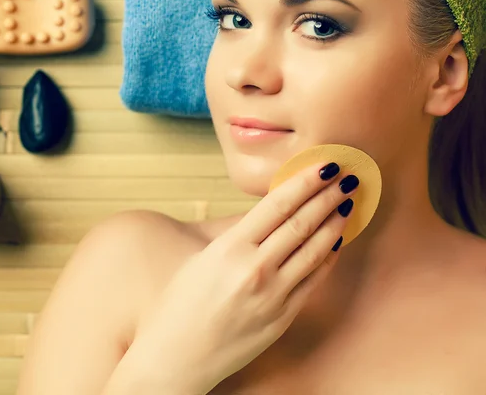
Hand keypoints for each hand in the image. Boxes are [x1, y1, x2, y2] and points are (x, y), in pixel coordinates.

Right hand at [127, 161, 356, 393]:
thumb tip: (267, 210)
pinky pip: (312, 282)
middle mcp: (254, 269)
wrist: (176, 358)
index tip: (323, 166)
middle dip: (327, 197)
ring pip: (313, 251)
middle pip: (300, 223)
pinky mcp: (282, 319)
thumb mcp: (200, 257)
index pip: (277, 204)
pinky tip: (336, 244)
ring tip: (348, 204)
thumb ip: (233, 232)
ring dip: (334, 224)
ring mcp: (272, 296)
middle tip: (346, 178)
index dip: (304, 182)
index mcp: (230, 247)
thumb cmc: (179, 304)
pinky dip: (327, 259)